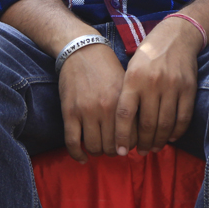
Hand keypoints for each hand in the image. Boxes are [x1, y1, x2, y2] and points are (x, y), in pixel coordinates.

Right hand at [57, 43, 126, 162]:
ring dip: (97, 152)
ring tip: (98, 147)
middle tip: (112, 147)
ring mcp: (86, 111)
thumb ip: (132, 106)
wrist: (81, 49)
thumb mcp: (126, 83)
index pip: (131, 137)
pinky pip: (72, 142)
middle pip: (112, 146)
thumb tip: (139, 133)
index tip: (126, 143)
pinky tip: (82, 158)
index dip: (130, 144)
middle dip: (113, 151)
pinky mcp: (69, 112)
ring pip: (94, 147)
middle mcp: (106, 108)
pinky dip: (77, 155)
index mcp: (123, 101)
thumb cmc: (106, 67)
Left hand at [114, 18, 199, 155]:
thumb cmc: (148, 55)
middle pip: (147, 124)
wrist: (176, 36)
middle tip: (141, 152)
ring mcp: (172, 86)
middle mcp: (152, 83)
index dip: (122, 136)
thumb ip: (127, 95)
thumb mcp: (131, 69)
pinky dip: (177, 132)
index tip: (120, 151)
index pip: (125, 114)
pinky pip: (183, 118)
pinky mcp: (188, 88)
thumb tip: (122, 127)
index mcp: (133, 79)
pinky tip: (170, 138)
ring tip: (154, 148)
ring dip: (159, 141)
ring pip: (166, 124)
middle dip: (143, 143)